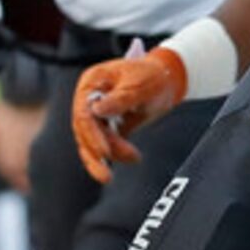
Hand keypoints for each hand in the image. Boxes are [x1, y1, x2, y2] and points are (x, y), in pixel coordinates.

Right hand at [73, 46, 185, 183]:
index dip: (92, 135)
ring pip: (89, 143)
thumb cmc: (153, 76)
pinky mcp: (103, 128)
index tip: (105, 152)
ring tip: (125, 166)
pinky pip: (98, 147)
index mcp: (92, 83)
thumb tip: (97, 111)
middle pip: (84, 131)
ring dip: (102, 160)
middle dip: (98, 152)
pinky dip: (105, 161)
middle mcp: (88, 99)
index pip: (84, 113)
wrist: (166, 80)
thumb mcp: (141, 84)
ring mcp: (94, 115)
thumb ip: (120, 98)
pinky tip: (111, 172)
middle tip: (113, 171)